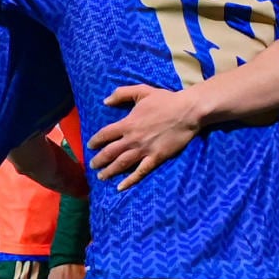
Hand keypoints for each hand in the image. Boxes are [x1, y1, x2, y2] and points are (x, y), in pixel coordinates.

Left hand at [87, 83, 206, 189]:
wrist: (188, 111)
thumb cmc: (165, 100)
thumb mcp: (141, 91)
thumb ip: (121, 94)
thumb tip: (105, 101)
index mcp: (127, 124)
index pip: (105, 135)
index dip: (95, 141)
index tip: (90, 146)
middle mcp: (132, 139)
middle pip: (110, 152)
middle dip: (99, 160)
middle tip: (92, 165)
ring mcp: (144, 150)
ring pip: (122, 164)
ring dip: (110, 171)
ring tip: (101, 177)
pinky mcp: (156, 158)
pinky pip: (140, 172)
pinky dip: (130, 181)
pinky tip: (121, 187)